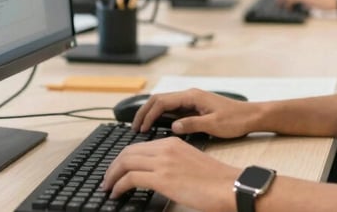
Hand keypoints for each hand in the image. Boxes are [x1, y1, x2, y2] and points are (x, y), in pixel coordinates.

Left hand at [102, 135, 238, 210]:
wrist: (229, 186)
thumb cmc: (216, 180)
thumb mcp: (191, 163)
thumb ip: (173, 163)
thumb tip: (159, 176)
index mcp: (174, 142)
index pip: (140, 146)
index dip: (124, 158)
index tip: (118, 170)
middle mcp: (166, 148)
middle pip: (128, 151)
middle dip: (113, 165)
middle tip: (107, 179)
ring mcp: (164, 162)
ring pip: (125, 162)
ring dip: (112, 175)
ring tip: (108, 187)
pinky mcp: (162, 178)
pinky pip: (130, 178)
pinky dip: (118, 185)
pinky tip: (116, 193)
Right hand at [132, 88, 255, 138]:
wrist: (252, 116)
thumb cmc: (236, 120)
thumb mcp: (214, 124)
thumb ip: (192, 124)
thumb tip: (174, 127)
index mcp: (192, 96)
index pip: (162, 101)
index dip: (149, 114)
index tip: (141, 129)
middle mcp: (190, 95)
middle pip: (160, 100)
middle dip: (145, 112)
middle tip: (135, 128)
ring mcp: (193, 101)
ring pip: (166, 104)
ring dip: (152, 114)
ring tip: (142, 128)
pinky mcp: (196, 107)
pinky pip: (174, 109)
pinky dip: (162, 116)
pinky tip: (159, 127)